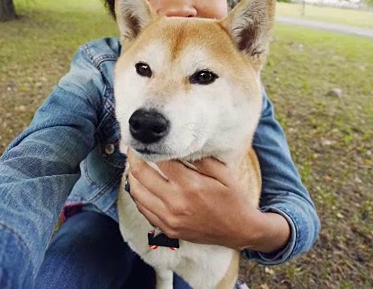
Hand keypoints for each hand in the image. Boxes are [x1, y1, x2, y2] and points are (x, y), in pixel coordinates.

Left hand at [127, 154, 289, 251]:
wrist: (240, 231)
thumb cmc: (233, 200)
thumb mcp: (223, 173)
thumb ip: (201, 159)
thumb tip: (181, 146)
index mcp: (191, 186)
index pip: (161, 161)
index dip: (152, 148)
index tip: (148, 141)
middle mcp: (176, 203)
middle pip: (142, 175)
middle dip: (134, 158)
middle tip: (133, 149)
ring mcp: (169, 219)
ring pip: (137, 193)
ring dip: (132, 177)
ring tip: (134, 166)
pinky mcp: (167, 229)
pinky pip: (143, 210)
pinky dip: (139, 196)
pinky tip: (141, 186)